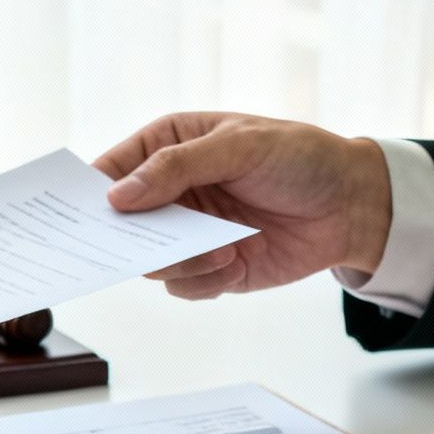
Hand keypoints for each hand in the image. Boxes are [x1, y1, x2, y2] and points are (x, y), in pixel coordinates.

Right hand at [94, 112, 392, 298]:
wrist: (352, 205)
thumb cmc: (300, 158)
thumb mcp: (240, 146)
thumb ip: (178, 167)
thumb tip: (117, 196)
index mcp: (168, 146)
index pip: (110, 171)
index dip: (88, 194)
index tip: (81, 218)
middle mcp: (171, 191)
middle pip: (122, 224)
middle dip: (132, 240)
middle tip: (148, 248)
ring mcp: (189, 232)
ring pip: (150, 262)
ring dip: (179, 263)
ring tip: (221, 252)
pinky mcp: (211, 267)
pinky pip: (183, 287)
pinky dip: (203, 282)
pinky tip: (236, 265)